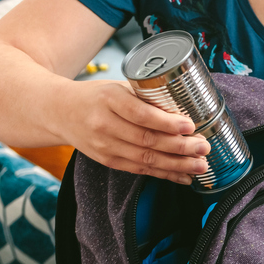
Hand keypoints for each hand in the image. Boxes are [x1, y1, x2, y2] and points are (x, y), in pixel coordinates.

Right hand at [61, 81, 209, 184]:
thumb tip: (185, 108)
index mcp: (109, 100)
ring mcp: (105, 146)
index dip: (167, 123)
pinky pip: (140, 170)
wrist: (59, 112)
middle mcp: (104, 124)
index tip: (190, 125)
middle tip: (203, 147)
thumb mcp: (117, 87)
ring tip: (200, 165)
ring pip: (146, 159)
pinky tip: (184, 176)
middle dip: (180, 147)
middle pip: (147, 140)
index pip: (141, 114)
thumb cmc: (96, 96)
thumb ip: (145, 97)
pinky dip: (164, 174)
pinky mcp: (108, 161)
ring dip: (177, 165)